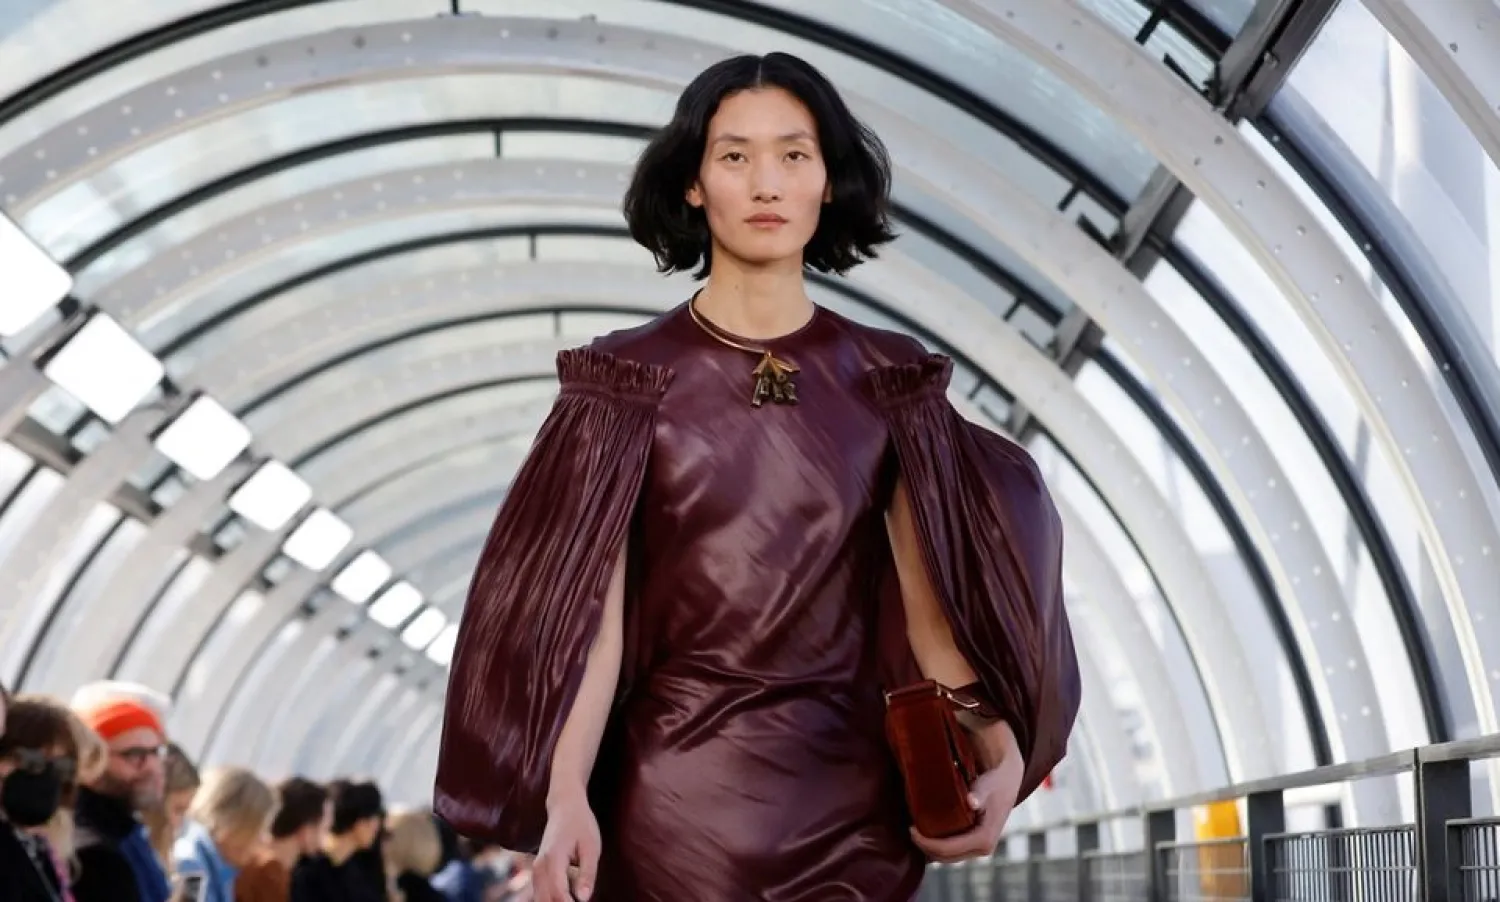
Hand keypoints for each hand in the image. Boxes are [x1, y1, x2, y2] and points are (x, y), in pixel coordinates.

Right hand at [534, 791, 600, 901]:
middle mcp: (539, 866)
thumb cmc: (581, 824)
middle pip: (544, 900)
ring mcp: (536, 869)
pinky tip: (566, 898)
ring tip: (571, 900)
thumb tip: (583, 899)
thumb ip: (587, 874)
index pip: (558, 893)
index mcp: (553, 859)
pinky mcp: (538, 871)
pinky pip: (540, 892)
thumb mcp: (591, 847)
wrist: (564, 806)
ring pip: (539, 898)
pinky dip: (550, 900)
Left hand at [909, 755, 1023, 862]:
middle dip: (925, 847)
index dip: (926, 842)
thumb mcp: (987, 785)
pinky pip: (953, 851)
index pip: (948, 849)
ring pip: (949, 857)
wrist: (1008, 780)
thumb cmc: (995, 781)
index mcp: (984, 839)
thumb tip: (971, 802)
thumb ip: (979, 794)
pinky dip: (939, 846)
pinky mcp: (976, 844)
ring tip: (915, 831)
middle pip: (946, 857)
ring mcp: (980, 848)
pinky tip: (927, 832)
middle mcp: (983, 849)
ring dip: (931, 848)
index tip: (910, 829)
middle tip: (909, 830)